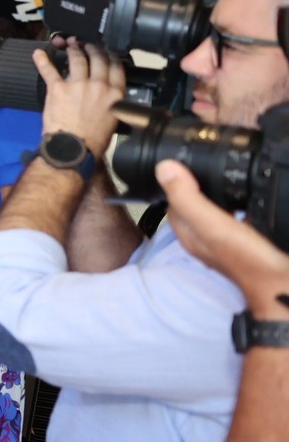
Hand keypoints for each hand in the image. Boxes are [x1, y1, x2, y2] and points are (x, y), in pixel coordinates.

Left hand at [31, 40, 126, 156]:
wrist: (73, 149)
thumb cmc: (94, 141)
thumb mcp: (115, 119)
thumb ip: (113, 102)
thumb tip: (109, 96)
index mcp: (115, 94)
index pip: (116, 67)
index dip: (111, 56)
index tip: (106, 52)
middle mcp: (99, 85)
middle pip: (98, 59)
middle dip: (93, 49)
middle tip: (88, 45)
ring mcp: (77, 84)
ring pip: (77, 59)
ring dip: (73, 50)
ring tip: (70, 46)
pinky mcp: (57, 88)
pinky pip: (49, 70)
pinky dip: (42, 60)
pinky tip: (38, 53)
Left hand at [158, 160, 288, 315]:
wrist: (284, 286)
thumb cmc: (251, 262)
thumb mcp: (214, 225)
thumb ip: (189, 199)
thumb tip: (165, 167)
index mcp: (190, 231)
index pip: (173, 197)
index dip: (177, 175)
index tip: (187, 156)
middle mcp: (205, 235)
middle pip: (195, 200)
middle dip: (201, 180)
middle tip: (211, 159)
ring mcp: (228, 239)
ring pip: (218, 206)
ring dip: (223, 190)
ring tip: (230, 170)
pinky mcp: (250, 240)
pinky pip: (240, 215)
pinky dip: (243, 203)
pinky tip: (255, 194)